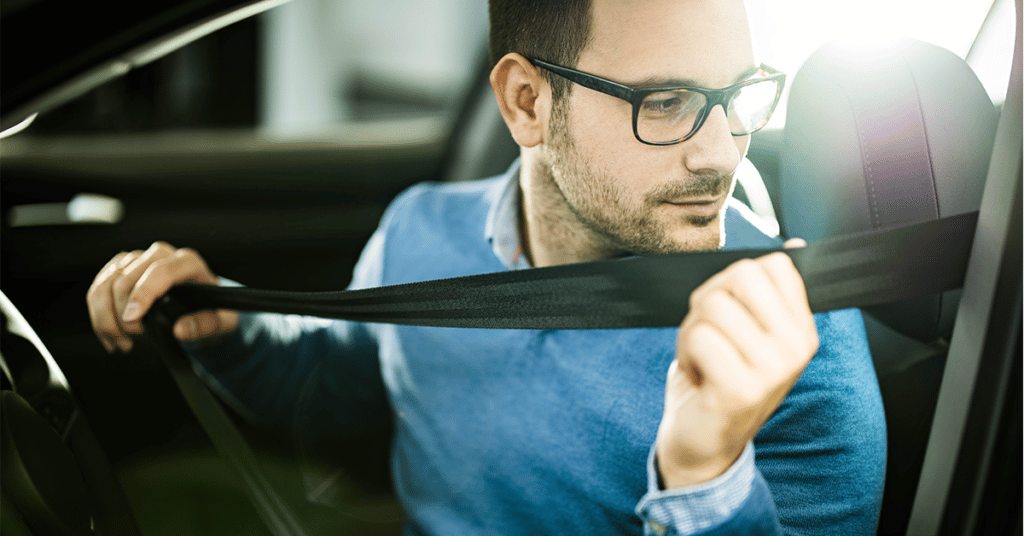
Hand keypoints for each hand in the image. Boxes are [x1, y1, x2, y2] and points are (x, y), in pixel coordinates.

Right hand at [86, 241, 237, 352]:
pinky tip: (110, 335)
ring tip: (121, 343)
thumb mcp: (219, 323)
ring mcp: (138, 259)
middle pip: (126, 278)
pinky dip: (98, 315)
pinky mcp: (120, 268)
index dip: (142, 294)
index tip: (132, 319)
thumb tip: (181, 330)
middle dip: (122, 315)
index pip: (160, 271)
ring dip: (105, 317)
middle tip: (133, 342)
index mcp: (189, 262)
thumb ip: (205, 326)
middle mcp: (161, 254)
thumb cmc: (211, 312)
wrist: (202, 307)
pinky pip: (97, 288)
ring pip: (106, 283)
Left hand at [655, 239, 817, 487]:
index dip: (732, 283)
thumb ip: (767, 291)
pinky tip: (700, 378)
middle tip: (710, 338)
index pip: (772, 264)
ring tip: (705, 360)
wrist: (703, 442)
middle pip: (740, 274)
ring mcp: (773, 369)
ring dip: (691, 331)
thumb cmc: (720, 378)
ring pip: (712, 304)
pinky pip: (699, 336)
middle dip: (708, 301)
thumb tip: (794, 246)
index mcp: (803, 329)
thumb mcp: (751, 332)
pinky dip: (686, 354)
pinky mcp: (742, 388)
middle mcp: (796, 348)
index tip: (731, 319)